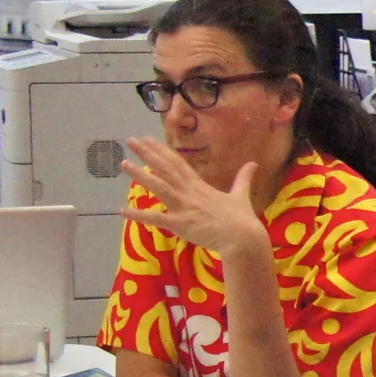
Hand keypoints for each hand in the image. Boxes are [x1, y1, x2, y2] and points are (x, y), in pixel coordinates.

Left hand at [121, 136, 270, 261]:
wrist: (243, 237)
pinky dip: (138, 215)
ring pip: (159, 187)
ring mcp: (183, 207)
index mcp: (200, 186)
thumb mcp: (240, 195)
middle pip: (165, 168)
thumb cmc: (242, 219)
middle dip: (148, 154)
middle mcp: (189, 192)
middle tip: (131, 140)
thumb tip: (253, 164)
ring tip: (124, 163)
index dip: (162, 150)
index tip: (148, 139)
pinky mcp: (180, 224)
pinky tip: (122, 210)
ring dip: (140, 175)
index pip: (177, 163)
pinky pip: (155, 219)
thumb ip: (243, 179)